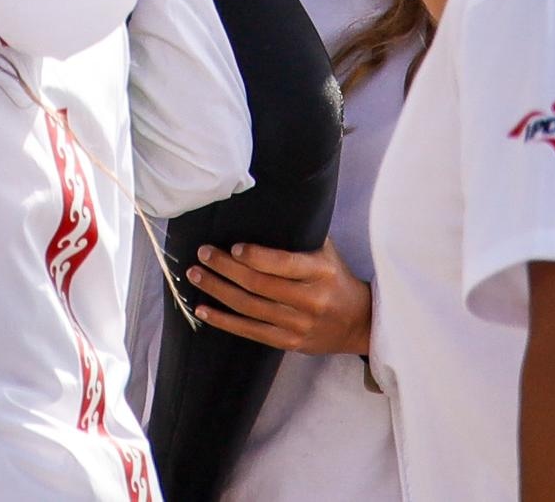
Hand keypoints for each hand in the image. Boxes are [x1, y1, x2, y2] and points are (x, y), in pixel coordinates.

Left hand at [187, 238, 372, 355]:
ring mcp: (298, 325)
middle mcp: (310, 300)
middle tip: (203, 253)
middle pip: (259, 285)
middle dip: (225, 268)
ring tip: (196, 275)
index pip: (283, 264)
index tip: (233, 246)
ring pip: (249, 308)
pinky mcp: (289, 343)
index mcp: (320, 272)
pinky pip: (250, 332)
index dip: (255, 256)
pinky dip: (224, 321)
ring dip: (217, 291)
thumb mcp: (325, 252)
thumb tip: (260, 211)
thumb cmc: (335, 278)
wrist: (357, 322)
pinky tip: (204, 309)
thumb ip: (298, 236)